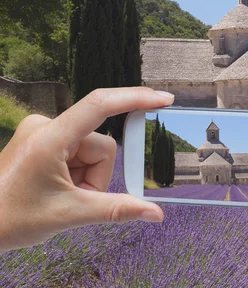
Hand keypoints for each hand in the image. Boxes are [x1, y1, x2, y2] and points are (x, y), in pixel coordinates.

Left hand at [0, 87, 173, 252]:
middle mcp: (46, 127)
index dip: (135, 99)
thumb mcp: (70, 214)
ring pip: (92, 151)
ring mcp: (43, 133)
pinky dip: (79, 173)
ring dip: (88, 177)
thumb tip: (153, 213)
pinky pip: (79, 152)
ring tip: (65, 196)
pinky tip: (60, 188)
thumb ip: (116, 210)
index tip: (163, 99)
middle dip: (97, 175)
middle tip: (78, 198)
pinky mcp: (44, 141)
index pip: (100, 106)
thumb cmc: (10, 218)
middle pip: (101, 144)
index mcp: (49, 138)